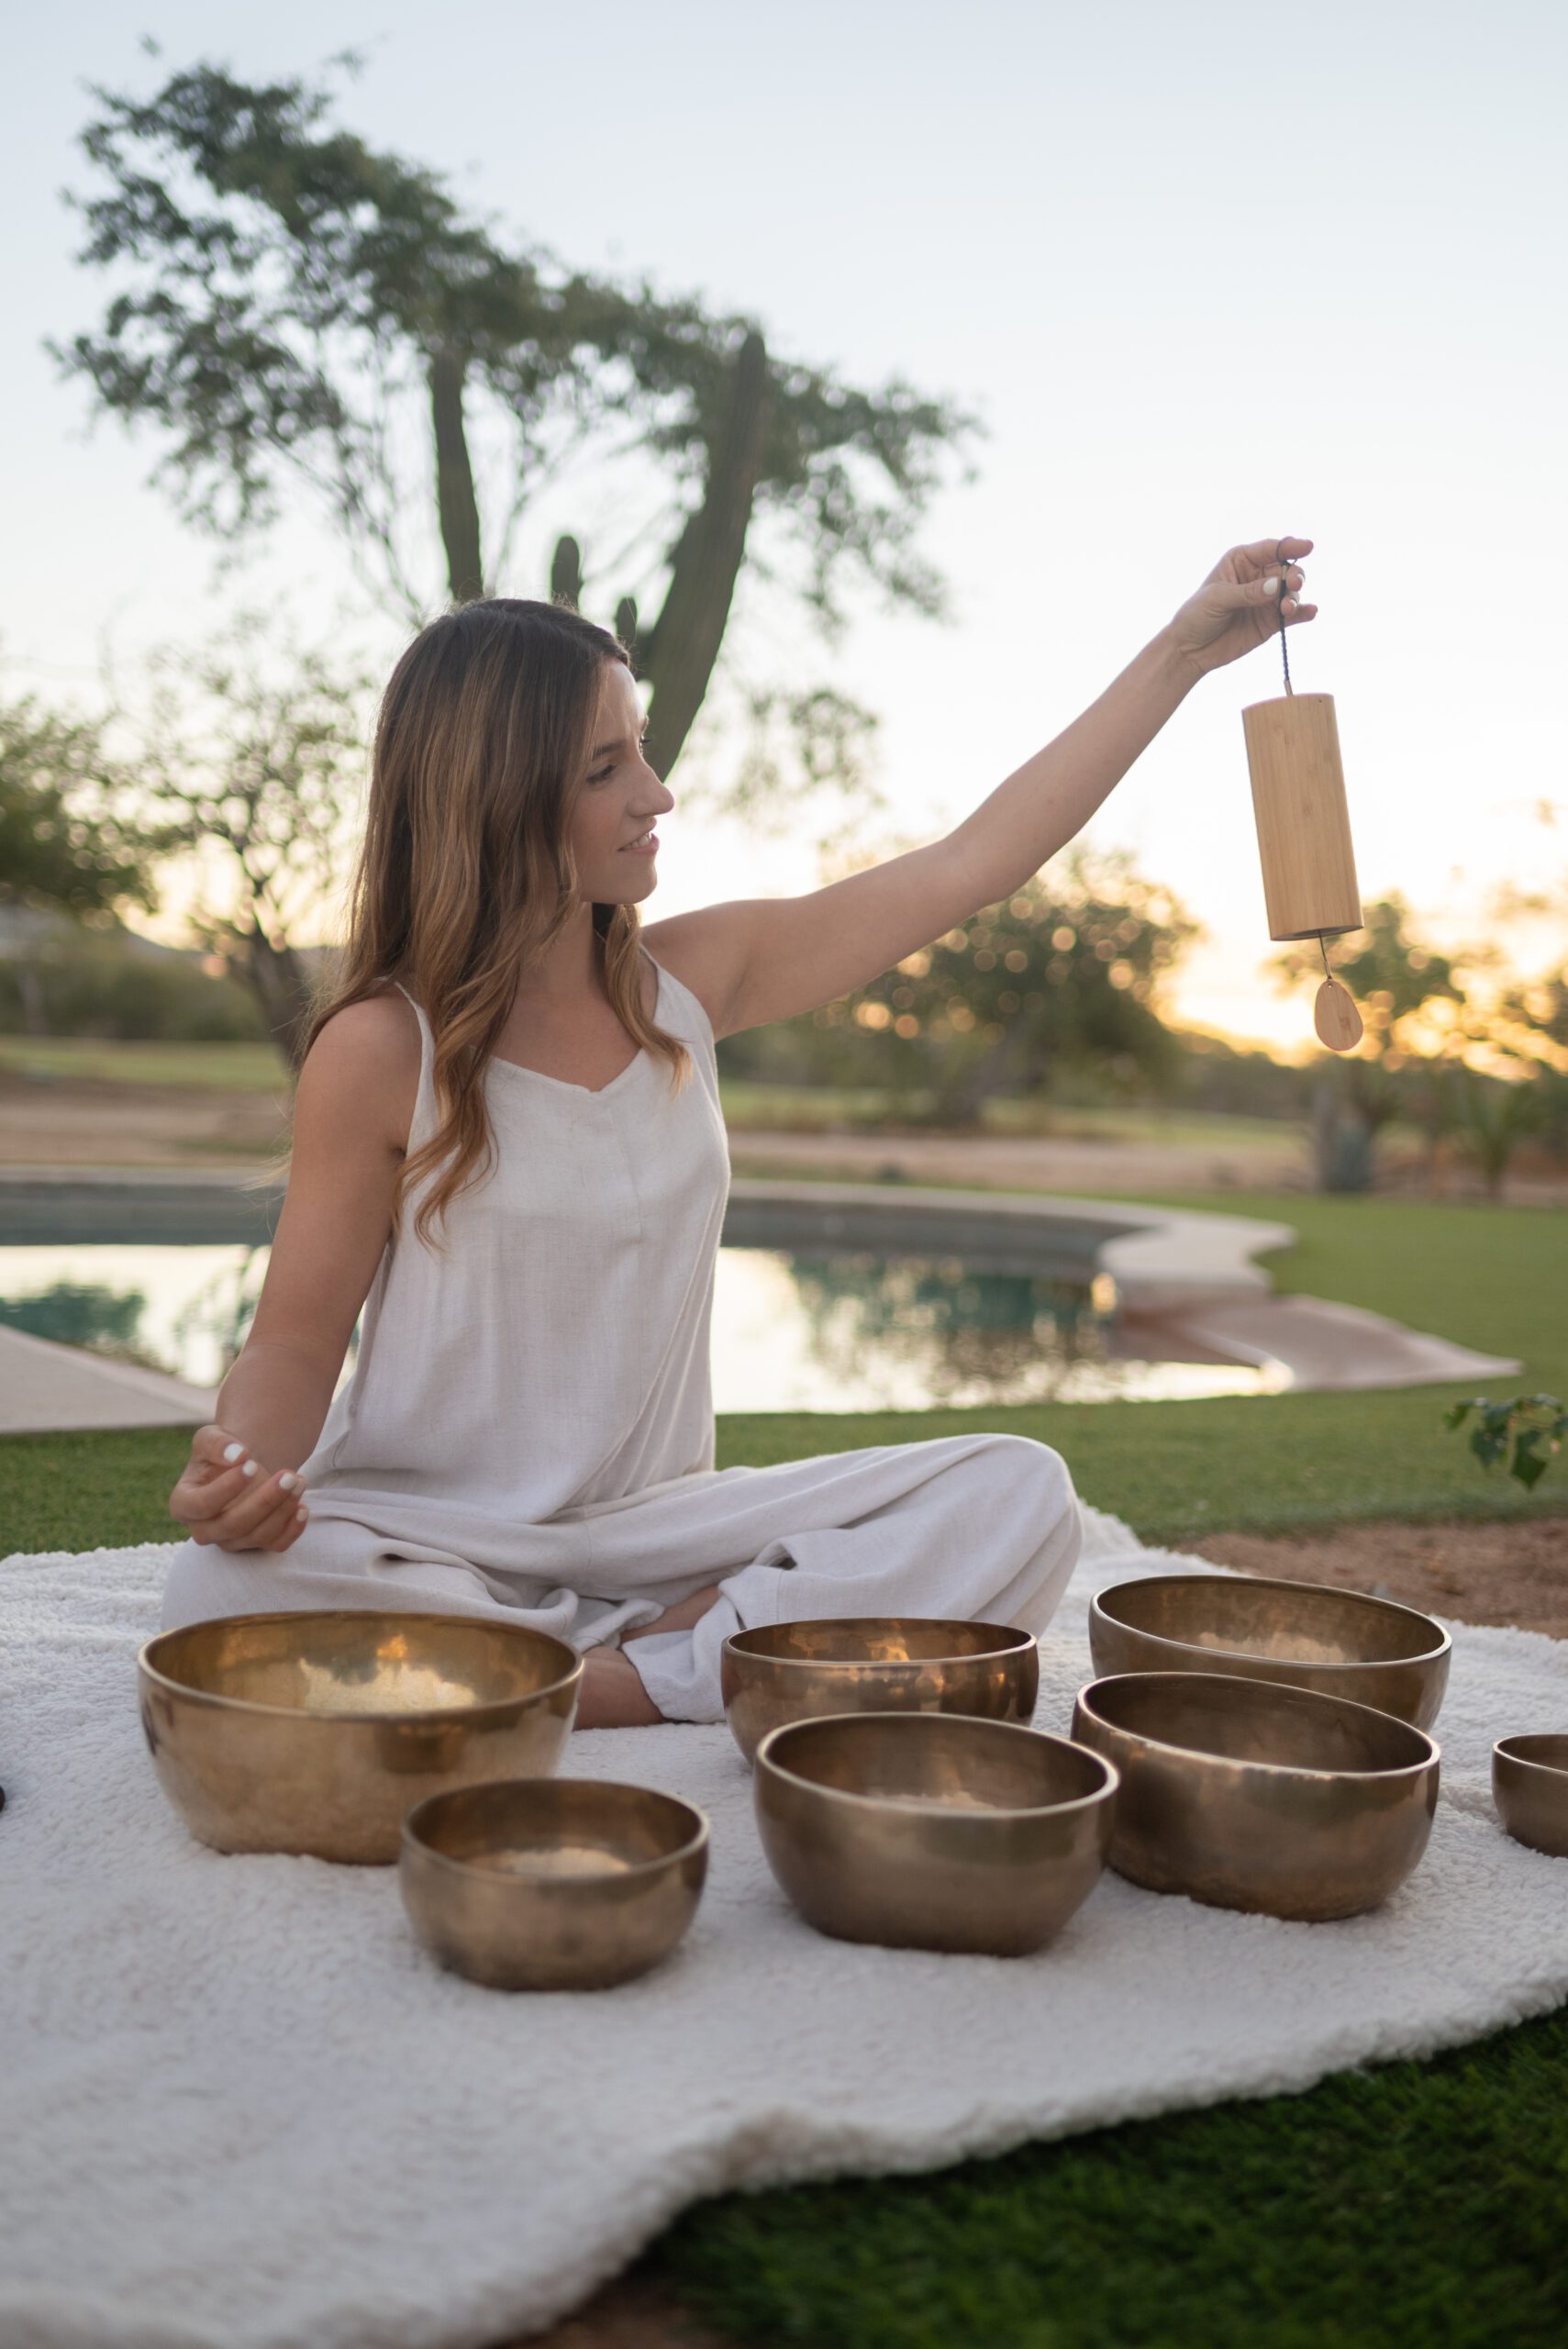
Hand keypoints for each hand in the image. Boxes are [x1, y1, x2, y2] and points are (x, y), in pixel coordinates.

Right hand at [169, 1423, 309, 1553]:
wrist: (244, 1465)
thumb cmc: (221, 1452)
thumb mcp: (210, 1437)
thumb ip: (217, 1443)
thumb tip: (237, 1455)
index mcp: (184, 1504)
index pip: (201, 1505)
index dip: (226, 1488)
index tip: (251, 1464)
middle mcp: (203, 1529)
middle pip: (233, 1525)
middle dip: (264, 1500)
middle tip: (289, 1475)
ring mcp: (230, 1541)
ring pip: (257, 1536)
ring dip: (283, 1509)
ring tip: (299, 1480)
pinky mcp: (255, 1545)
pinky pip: (275, 1545)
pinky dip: (292, 1529)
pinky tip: (303, 1507)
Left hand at [1166, 536, 1316, 678]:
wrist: (1189, 650)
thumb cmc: (1196, 616)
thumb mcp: (1217, 599)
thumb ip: (1247, 592)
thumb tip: (1275, 586)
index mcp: (1242, 561)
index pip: (1271, 549)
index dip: (1290, 547)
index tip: (1308, 547)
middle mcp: (1259, 577)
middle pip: (1286, 570)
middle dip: (1294, 576)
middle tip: (1292, 585)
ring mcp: (1266, 599)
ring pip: (1291, 592)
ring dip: (1294, 598)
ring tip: (1286, 609)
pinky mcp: (1271, 621)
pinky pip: (1293, 615)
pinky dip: (1303, 613)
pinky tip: (1310, 612)